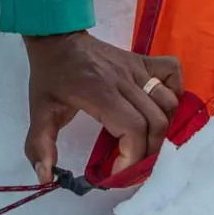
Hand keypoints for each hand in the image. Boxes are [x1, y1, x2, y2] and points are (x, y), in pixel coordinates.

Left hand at [24, 31, 182, 182]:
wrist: (57, 38)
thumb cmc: (50, 76)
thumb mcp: (39, 112)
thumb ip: (40, 146)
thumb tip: (44, 177)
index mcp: (101, 93)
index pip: (133, 129)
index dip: (131, 158)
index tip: (115, 172)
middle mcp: (125, 80)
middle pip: (156, 122)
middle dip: (148, 152)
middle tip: (130, 163)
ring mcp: (137, 67)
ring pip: (168, 102)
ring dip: (161, 128)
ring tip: (143, 142)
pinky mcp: (142, 59)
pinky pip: (172, 72)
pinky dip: (174, 92)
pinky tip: (159, 109)